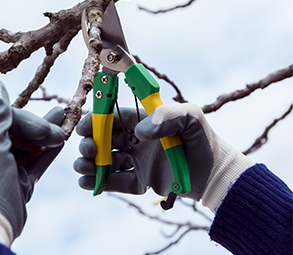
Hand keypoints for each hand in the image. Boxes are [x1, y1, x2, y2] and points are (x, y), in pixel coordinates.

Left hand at [0, 79, 64, 251]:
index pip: (5, 117)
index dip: (26, 120)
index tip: (43, 128)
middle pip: (20, 129)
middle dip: (40, 126)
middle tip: (61, 128)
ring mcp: (7, 166)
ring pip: (31, 144)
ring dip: (48, 133)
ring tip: (66, 118)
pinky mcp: (21, 181)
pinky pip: (38, 162)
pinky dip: (49, 151)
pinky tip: (63, 140)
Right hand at [73, 103, 252, 211]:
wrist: (216, 175)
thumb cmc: (203, 140)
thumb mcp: (190, 117)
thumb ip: (166, 115)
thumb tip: (139, 132)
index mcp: (143, 122)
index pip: (113, 118)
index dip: (95, 122)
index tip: (84, 128)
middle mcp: (137, 141)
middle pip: (104, 140)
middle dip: (90, 144)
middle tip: (88, 151)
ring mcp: (138, 162)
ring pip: (106, 162)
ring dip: (90, 164)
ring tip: (82, 168)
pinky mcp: (141, 182)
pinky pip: (117, 182)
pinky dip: (100, 183)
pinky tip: (87, 183)